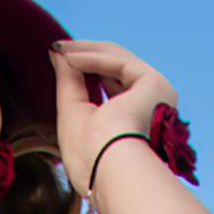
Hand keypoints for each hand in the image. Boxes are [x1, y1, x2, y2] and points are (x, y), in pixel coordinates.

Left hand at [49, 41, 181, 177]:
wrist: (107, 166)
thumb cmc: (88, 153)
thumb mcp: (72, 111)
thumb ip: (68, 79)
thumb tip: (59, 52)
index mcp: (135, 121)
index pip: (112, 85)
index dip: (86, 69)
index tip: (59, 57)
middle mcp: (150, 108)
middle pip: (116, 70)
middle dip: (86, 56)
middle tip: (58, 46)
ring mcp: (156, 95)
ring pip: (119, 62)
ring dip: (87, 53)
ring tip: (59, 49)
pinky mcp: (155, 84)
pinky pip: (120, 64)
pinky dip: (93, 59)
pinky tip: (69, 57)